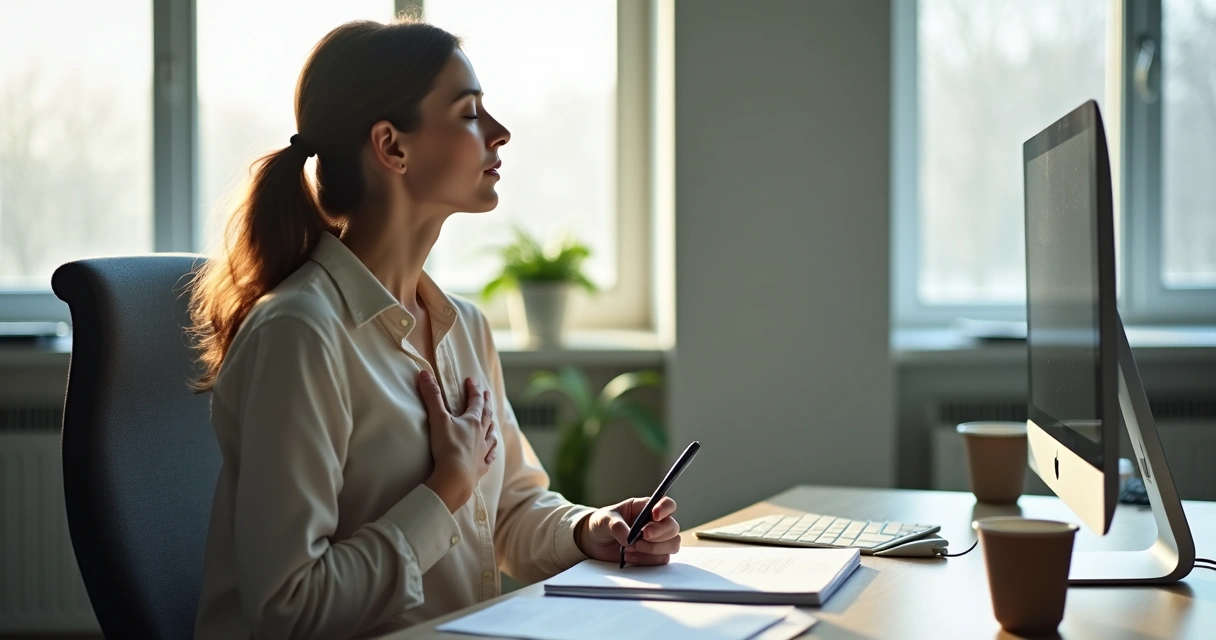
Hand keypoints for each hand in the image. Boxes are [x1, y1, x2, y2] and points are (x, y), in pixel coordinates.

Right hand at [420, 371, 497, 512]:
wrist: (455, 478)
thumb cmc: (447, 448)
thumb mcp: (438, 419)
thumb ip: (431, 396)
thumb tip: (424, 373)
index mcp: (473, 422)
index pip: (475, 402)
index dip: (473, 390)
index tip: (471, 381)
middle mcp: (481, 435)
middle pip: (486, 416)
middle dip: (486, 404)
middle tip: (487, 395)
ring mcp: (483, 452)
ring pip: (490, 436)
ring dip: (491, 427)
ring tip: (492, 423)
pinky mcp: (480, 468)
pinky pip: (489, 458)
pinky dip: (490, 453)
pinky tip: (491, 453)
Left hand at [574, 497, 680, 565]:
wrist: (594, 542)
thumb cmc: (602, 523)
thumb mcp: (605, 519)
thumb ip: (616, 525)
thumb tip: (628, 538)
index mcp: (646, 508)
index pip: (667, 504)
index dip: (665, 509)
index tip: (654, 515)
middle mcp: (655, 523)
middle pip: (673, 527)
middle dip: (659, 533)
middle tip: (642, 536)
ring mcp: (656, 541)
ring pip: (672, 544)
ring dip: (654, 548)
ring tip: (631, 548)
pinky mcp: (652, 556)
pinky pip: (661, 559)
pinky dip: (646, 560)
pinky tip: (629, 556)